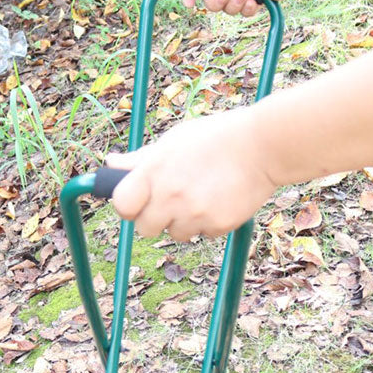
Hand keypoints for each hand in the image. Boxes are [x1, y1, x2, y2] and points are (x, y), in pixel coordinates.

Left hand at [105, 108, 276, 240]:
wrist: (262, 146)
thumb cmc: (215, 139)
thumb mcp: (173, 141)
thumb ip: (141, 159)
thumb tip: (110, 163)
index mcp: (154, 171)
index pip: (122, 205)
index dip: (128, 206)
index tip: (137, 202)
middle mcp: (170, 195)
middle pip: (144, 229)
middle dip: (155, 219)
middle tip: (173, 200)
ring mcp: (194, 213)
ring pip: (176, 234)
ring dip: (185, 221)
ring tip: (203, 194)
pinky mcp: (217, 225)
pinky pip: (203, 234)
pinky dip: (210, 223)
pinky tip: (221, 199)